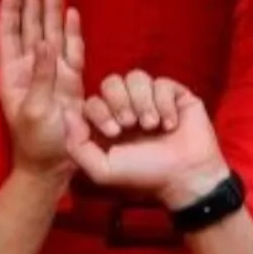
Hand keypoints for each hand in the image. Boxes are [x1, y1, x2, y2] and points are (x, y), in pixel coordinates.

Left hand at [0, 0, 85, 176]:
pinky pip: (72, 49)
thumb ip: (41, 76)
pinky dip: (71, 30)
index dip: (11, 8)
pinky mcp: (70, 80)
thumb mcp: (34, 111)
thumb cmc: (37, 142)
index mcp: (13, 74)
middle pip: (31, 25)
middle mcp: (31, 68)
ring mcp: (51, 72)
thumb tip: (46, 44)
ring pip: (51, 31)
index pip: (9, 33)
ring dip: (51, 7)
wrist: (55, 164)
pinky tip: (70, 13)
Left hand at [65, 72, 232, 211]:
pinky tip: (171, 124)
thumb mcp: (102, 170)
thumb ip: (77, 145)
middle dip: (120, 101)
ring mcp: (152, 99)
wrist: (185, 176)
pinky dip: (165, 103)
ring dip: (143, 101)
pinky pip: (163, 82)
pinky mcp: (176, 95)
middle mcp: (128, 108)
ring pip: (137, 77)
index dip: (100, 110)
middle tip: (131, 125)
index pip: (92, 100)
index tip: (114, 133)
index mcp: (108, 123)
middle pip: (111, 81)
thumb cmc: (144, 176)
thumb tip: (66, 113)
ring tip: (152, 125)